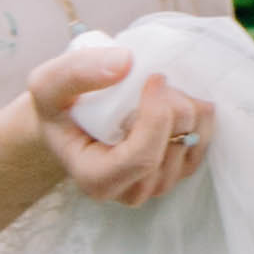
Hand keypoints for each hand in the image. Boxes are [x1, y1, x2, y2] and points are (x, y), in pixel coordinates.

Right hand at [25, 41, 210, 208]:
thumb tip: (125, 62)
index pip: (143, 156)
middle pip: (174, 144)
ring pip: (194, 139)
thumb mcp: (48, 84)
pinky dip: (197, 113)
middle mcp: (132, 191)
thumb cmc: (58, 108)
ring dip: (186, 104)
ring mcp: (160, 184)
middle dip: (173, 102)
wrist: (72, 122)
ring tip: (159, 89)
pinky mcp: (181, 170)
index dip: (157, 114)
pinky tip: (175, 98)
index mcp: (97, 180)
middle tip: (155, 77)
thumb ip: (76, 73)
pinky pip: (205, 139)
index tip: (154, 77)